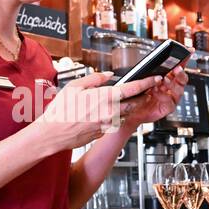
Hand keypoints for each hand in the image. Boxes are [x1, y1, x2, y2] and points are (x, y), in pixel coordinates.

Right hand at [33, 70, 161, 152]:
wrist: (53, 133)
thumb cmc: (61, 110)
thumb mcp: (75, 86)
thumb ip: (95, 79)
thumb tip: (108, 75)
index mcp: (105, 97)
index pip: (134, 89)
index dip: (147, 83)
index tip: (154, 79)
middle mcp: (110, 112)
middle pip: (135, 103)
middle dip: (142, 96)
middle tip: (145, 91)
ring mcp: (108, 124)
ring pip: (127, 114)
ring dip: (129, 107)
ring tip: (124, 101)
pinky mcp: (104, 133)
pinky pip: (115, 122)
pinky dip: (116, 117)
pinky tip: (106, 113)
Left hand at [121, 63, 189, 126]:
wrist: (128, 112)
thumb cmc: (132, 95)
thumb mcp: (138, 81)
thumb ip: (147, 77)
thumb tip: (157, 73)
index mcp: (163, 76)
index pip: (176, 66)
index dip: (183, 60)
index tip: (188, 53)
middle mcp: (168, 86)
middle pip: (181, 78)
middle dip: (180, 73)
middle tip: (176, 69)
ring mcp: (169, 97)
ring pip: (179, 89)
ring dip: (172, 84)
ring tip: (164, 80)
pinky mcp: (167, 107)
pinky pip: (172, 102)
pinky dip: (166, 97)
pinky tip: (158, 93)